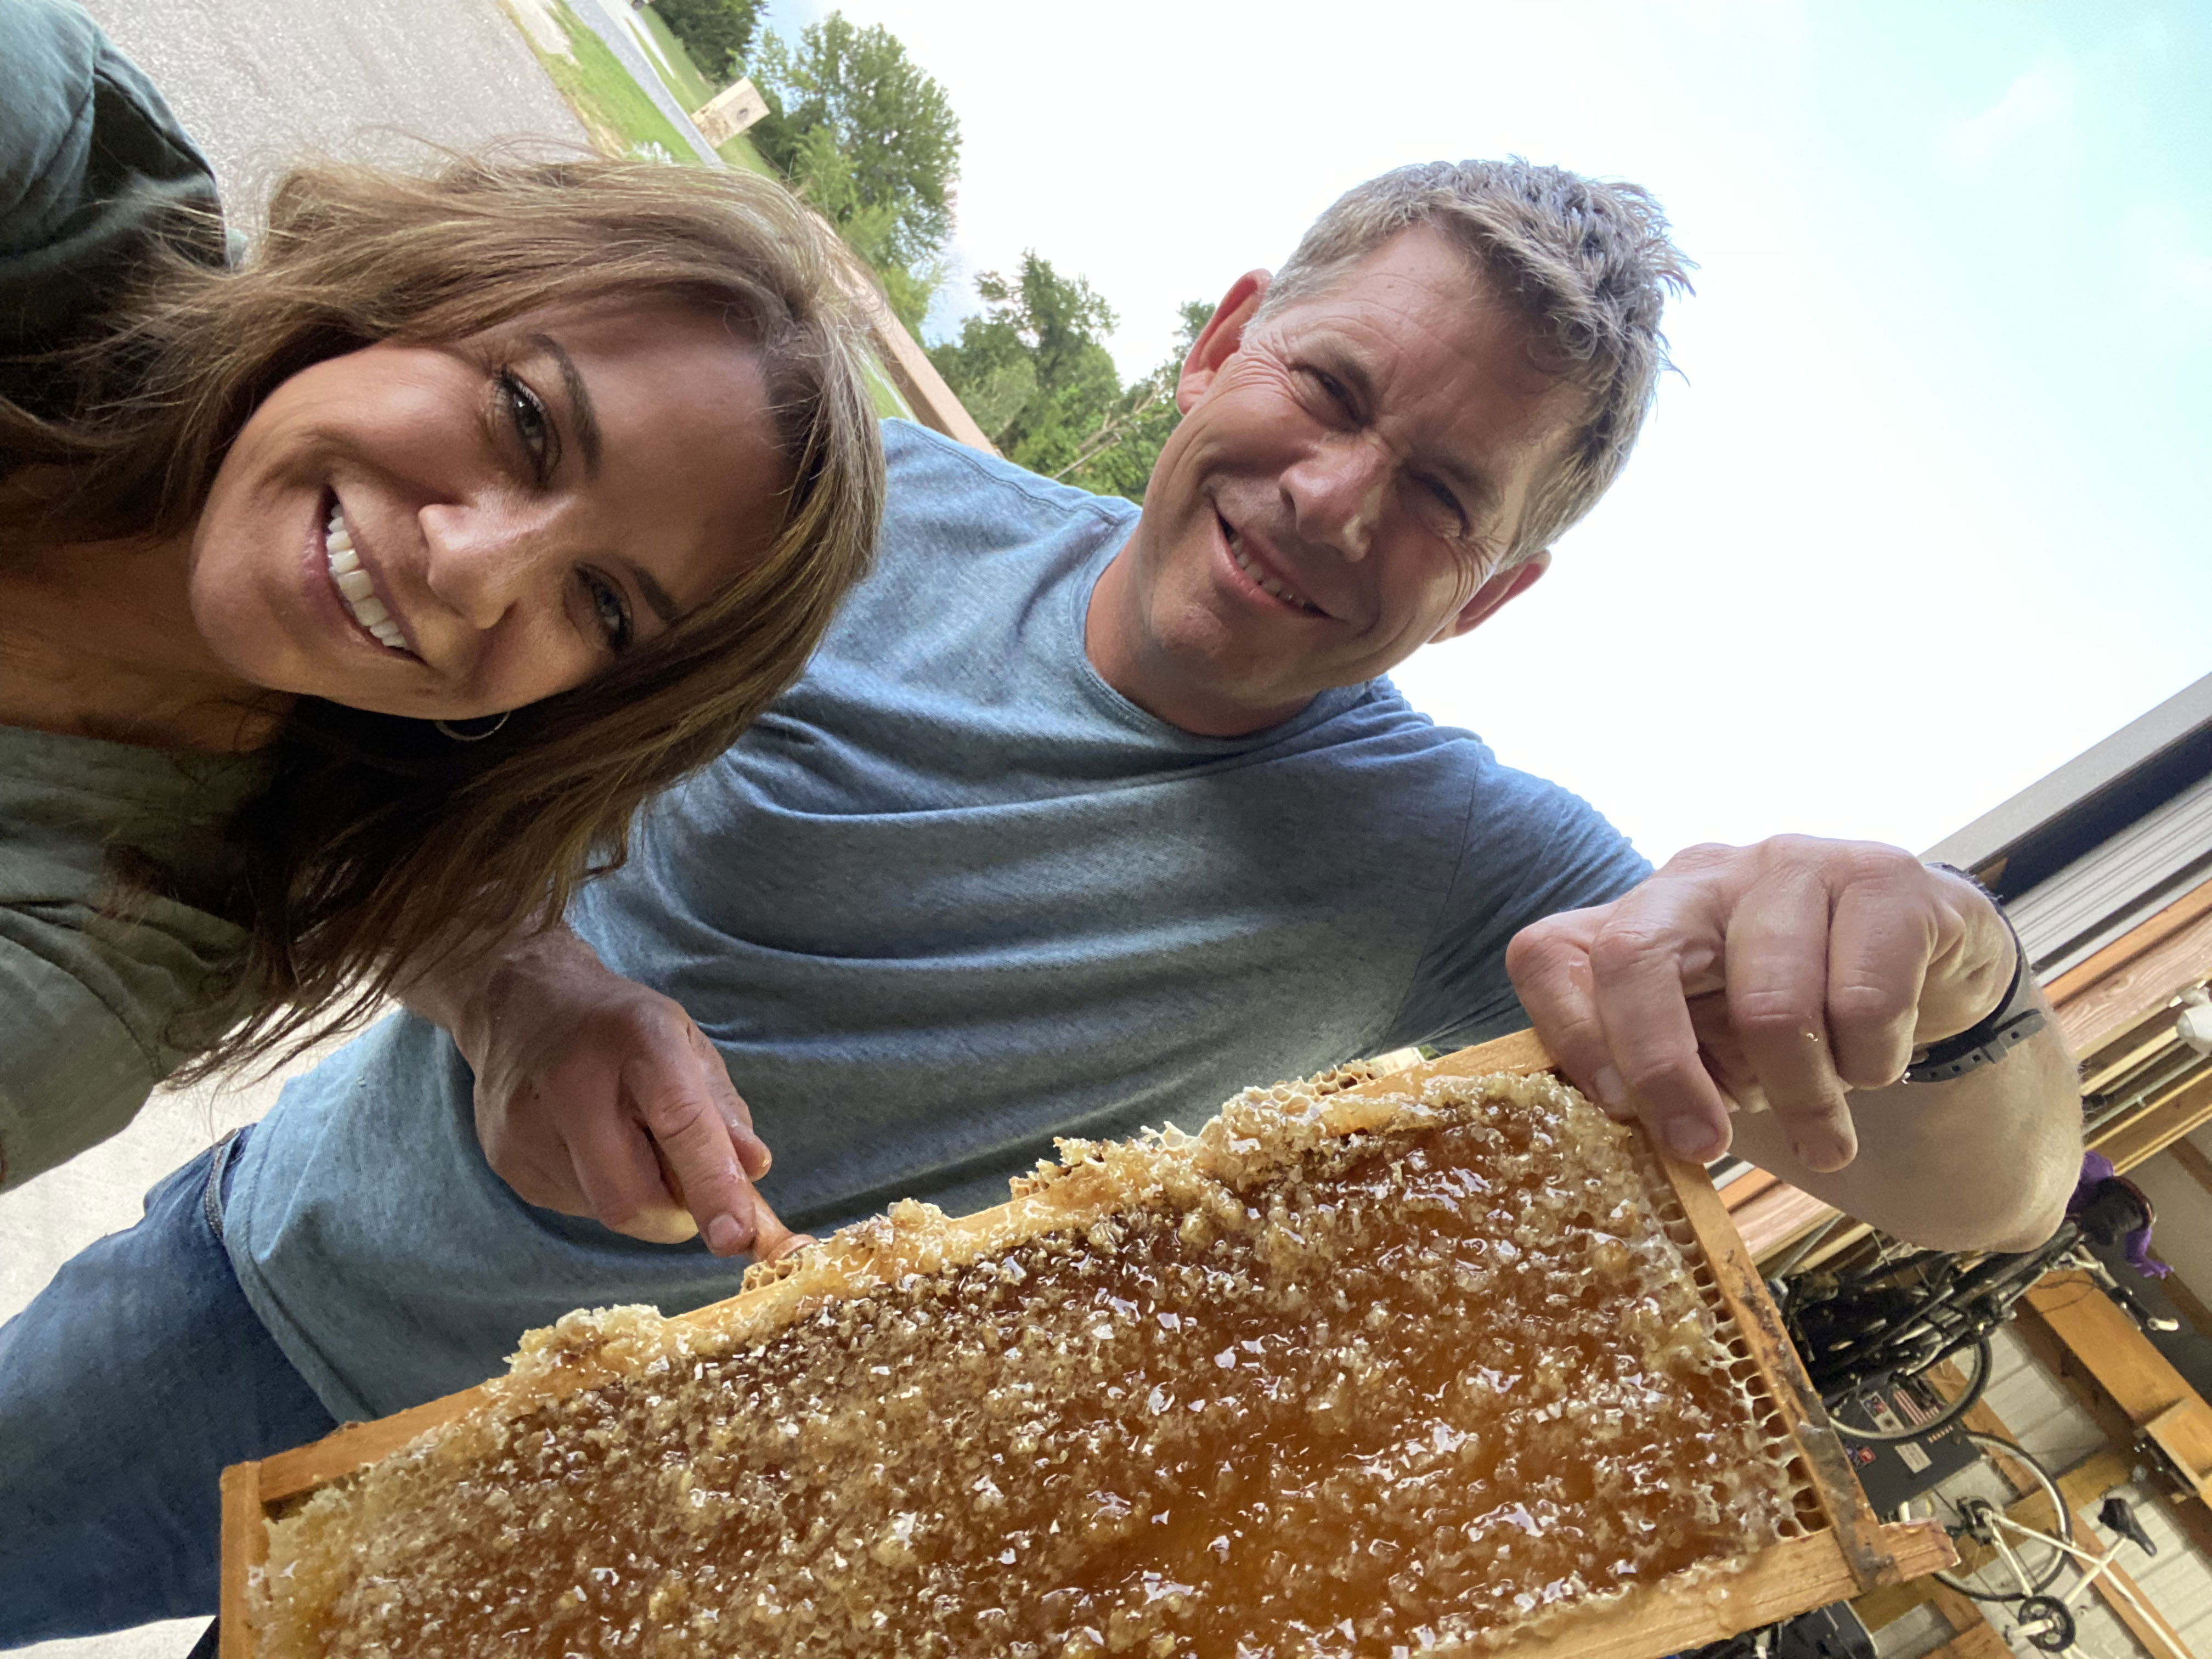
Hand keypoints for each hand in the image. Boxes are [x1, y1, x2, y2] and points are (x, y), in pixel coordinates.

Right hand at [424, 927, 812, 1259]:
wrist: (520, 1005)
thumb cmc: (619, 1028)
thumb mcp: (685, 1044)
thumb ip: (722, 1111)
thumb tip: (754, 1171)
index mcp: (637, 1040)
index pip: (680, 1124)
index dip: (712, 1185)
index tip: (736, 1237)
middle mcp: (572, 1084)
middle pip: (632, 1196)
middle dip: (676, 1211)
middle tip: (687, 1181)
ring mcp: (527, 1129)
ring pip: (605, 1211)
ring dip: (639, 1196)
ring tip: (628, 1140)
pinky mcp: (504, 1162)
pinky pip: (575, 1207)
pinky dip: (602, 1191)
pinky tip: (592, 1145)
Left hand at [1506, 839, 2017, 1171]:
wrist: (1926, 970)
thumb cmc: (1793, 1021)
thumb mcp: (1709, 1049)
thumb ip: (1655, 1074)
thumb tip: (1623, 1127)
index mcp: (1640, 915)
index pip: (1550, 954)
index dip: (1569, 1036)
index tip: (1617, 1114)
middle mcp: (1704, 875)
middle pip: (1633, 953)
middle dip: (1661, 1069)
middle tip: (1704, 1147)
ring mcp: (1793, 864)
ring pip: (1769, 1004)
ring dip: (1802, 1096)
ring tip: (1824, 1132)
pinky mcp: (1885, 877)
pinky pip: (1865, 1002)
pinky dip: (1872, 1064)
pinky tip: (1874, 1064)